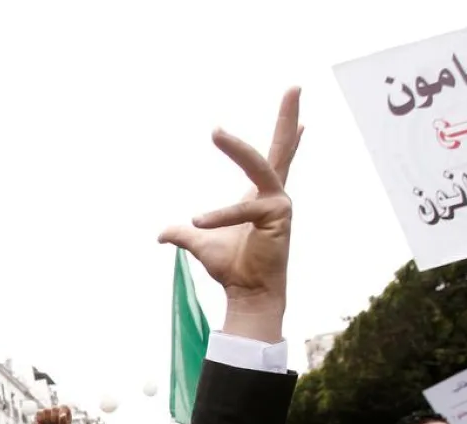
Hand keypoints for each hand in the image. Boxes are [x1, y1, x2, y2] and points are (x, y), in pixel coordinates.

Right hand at [28, 406, 71, 423]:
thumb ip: (64, 423)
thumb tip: (62, 415)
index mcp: (65, 414)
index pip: (64, 407)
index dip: (62, 413)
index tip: (61, 419)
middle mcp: (57, 411)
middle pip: (55, 408)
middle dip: (54, 418)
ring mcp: (48, 412)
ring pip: (46, 410)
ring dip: (47, 419)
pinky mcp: (39, 414)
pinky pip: (39, 412)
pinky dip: (40, 419)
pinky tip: (42, 423)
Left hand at [160, 88, 302, 342]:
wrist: (246, 294)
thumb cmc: (231, 268)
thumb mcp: (200, 242)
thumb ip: (182, 234)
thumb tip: (160, 234)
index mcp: (260, 196)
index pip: (275, 159)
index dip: (290, 138)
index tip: (305, 119)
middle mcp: (275, 195)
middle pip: (283, 149)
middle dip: (288, 117)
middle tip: (294, 86)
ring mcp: (280, 203)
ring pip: (258, 167)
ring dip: (237, 148)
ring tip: (215, 131)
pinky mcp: (278, 217)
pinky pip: (243, 210)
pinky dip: (219, 217)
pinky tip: (198, 221)